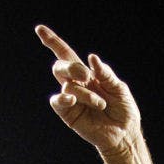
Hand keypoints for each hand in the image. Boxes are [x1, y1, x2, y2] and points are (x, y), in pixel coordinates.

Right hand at [35, 25, 140, 156]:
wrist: (124, 134)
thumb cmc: (123, 110)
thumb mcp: (119, 88)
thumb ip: (105, 73)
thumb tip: (91, 58)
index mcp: (87, 74)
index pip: (66, 55)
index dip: (53, 42)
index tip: (40, 30)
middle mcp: (76, 85)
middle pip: (61, 66)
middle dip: (71, 67)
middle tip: (86, 76)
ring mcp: (71, 99)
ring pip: (67, 85)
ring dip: (85, 93)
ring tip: (100, 104)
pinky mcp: (68, 114)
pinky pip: (57, 102)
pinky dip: (63, 98)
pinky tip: (71, 99)